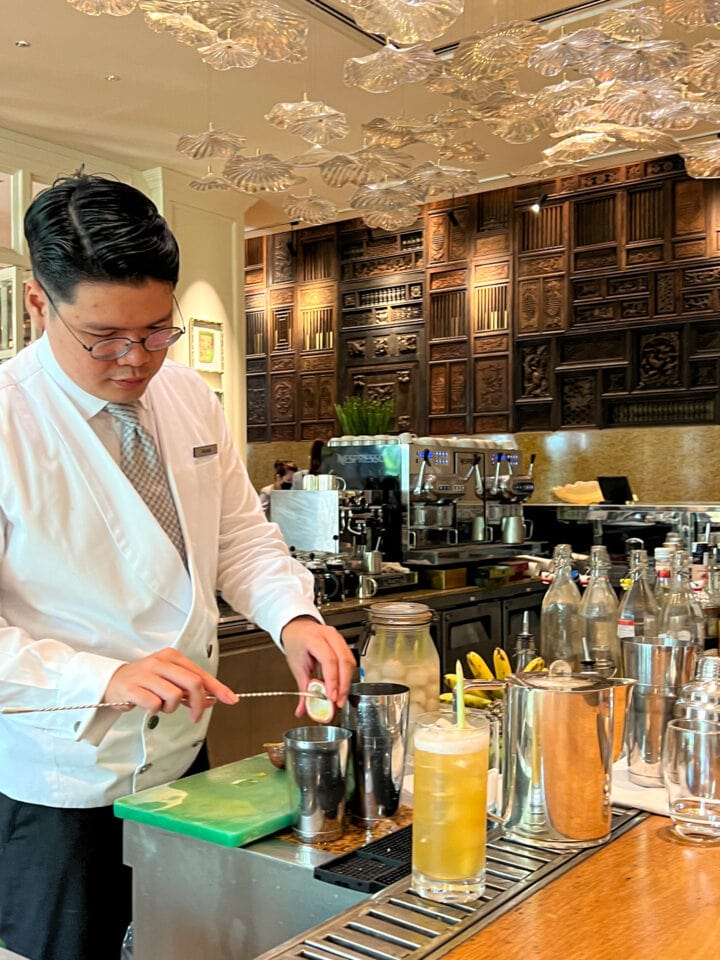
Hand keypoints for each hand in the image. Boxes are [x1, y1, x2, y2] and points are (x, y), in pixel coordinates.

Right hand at [103, 648, 237, 722]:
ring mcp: (146, 674)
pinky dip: (155, 710)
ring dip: (171, 708)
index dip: (218, 688)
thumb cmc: (145, 681)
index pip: (201, 673)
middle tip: (195, 716)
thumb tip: (211, 700)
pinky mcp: (132, 688)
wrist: (113, 681)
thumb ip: (190, 689)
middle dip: (198, 703)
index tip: (230, 699)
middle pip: (192, 683)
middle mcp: (160, 662)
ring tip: (161, 705)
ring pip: (174, 695)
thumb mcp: (170, 679)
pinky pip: (154, 704)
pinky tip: (148, 706)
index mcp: (172, 657)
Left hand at [280, 616, 355, 717]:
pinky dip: (347, 676)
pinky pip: (350, 661)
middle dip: (343, 684)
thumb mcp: (296, 666)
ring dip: (347, 682)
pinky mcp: (343, 644)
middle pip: (344, 660)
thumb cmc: (297, 644)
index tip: (331, 697)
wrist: (298, 629)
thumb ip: (303, 689)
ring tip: (341, 698)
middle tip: (339, 701)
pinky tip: (342, 688)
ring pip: (350, 661)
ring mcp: (338, 638)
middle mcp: (329, 636)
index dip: (332, 680)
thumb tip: (303, 709)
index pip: (328, 659)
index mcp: (313, 639)